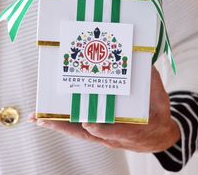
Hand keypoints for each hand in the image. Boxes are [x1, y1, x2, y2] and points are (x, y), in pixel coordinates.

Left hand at [28, 67, 179, 152]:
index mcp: (132, 130)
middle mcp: (113, 136)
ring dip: (58, 126)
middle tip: (42, 119)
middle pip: (85, 133)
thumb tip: (143, 61)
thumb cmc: (156, 116)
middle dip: (63, 127)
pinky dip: (64, 125)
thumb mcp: (158, 99)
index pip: (114, 132)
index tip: (88, 122)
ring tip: (38, 118)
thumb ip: (150, 81)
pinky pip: (79, 131)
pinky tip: (51, 119)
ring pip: (77, 133)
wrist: (157, 136)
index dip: (101, 128)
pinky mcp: (99, 134)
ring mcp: (103, 136)